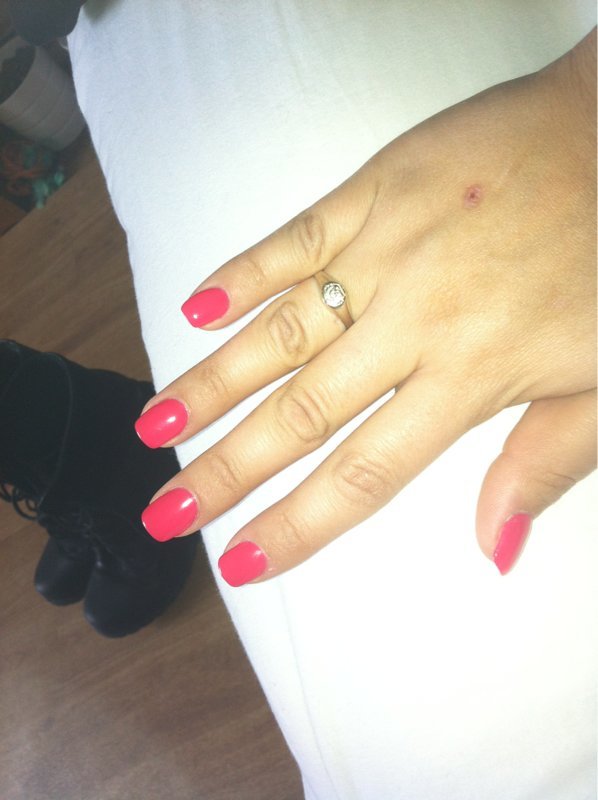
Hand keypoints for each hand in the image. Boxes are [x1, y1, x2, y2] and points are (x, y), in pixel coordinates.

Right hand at [136, 30, 595, 584]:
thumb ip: (543, 464)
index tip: (237, 558)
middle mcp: (414, 319)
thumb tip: (494, 548)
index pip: (363, 472)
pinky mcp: (377, 187)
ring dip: (212, 383)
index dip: (296, 524)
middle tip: (166, 510)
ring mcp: (387, 249)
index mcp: (471, 374)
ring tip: (156, 425)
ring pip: (281, 330)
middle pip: (301, 412)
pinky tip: (196, 310)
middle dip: (226, 469)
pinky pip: (296, 236)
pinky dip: (242, 273)